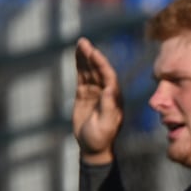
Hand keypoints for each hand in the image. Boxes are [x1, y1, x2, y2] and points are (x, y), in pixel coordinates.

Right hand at [73, 37, 123, 162]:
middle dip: (92, 56)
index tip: (94, 53)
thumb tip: (110, 89)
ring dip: (85, 58)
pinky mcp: (84, 94)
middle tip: (84, 43)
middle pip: (99, 70)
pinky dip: (79, 66)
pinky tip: (77, 55)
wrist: (93, 147)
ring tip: (80, 43)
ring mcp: (95, 92)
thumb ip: (108, 107)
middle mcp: (106, 92)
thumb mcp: (106, 125)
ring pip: (90, 71)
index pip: (108, 77)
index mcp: (114, 98)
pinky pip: (82, 77)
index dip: (101, 65)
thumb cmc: (101, 138)